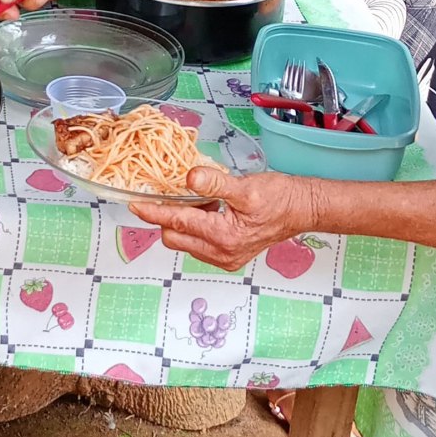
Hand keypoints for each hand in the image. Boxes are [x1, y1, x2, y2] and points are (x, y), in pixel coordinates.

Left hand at [128, 167, 312, 270]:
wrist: (300, 210)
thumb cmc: (278, 198)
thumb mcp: (245, 186)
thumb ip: (215, 182)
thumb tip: (189, 177)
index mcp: (224, 237)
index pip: (177, 223)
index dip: (153, 212)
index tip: (135, 204)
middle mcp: (222, 254)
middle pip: (175, 237)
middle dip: (168, 217)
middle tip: (174, 193)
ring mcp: (225, 258)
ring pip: (185, 242)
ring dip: (183, 223)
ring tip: (201, 201)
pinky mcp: (228, 257)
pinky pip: (198, 245)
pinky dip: (195, 228)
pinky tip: (209, 211)